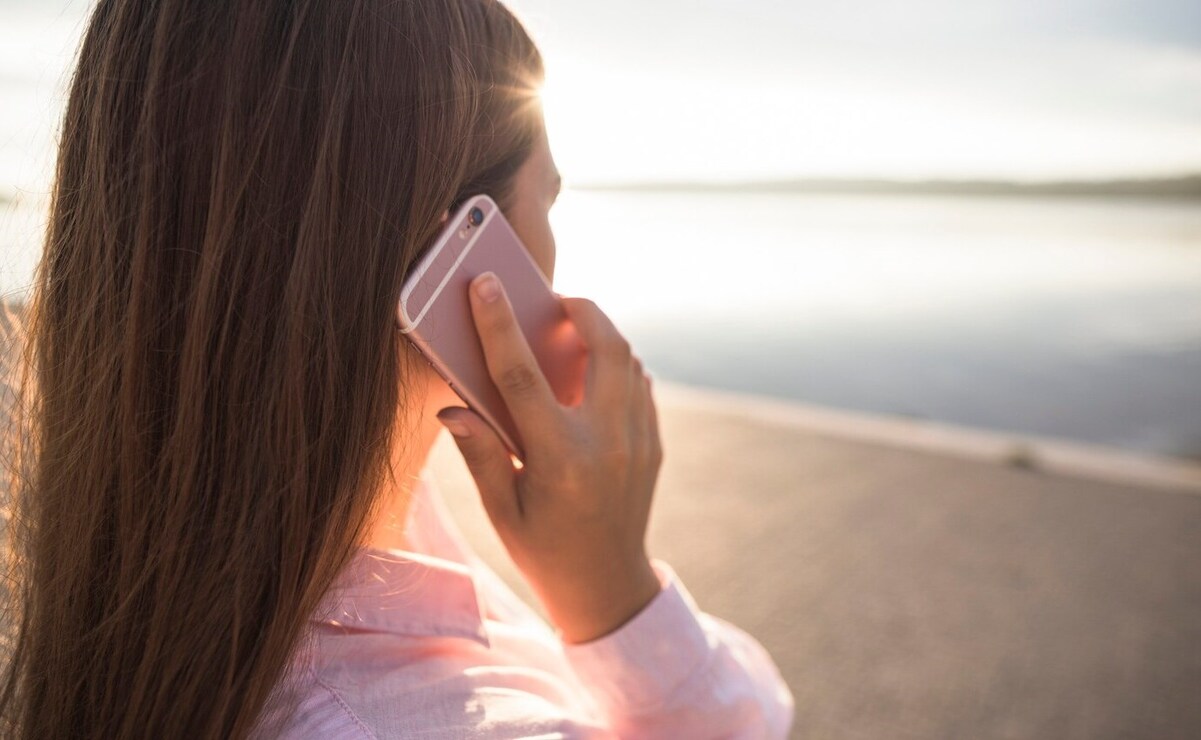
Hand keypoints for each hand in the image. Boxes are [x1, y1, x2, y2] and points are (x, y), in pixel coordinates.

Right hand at [435, 271, 663, 643]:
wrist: (607, 587)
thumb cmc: (543, 550)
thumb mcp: (501, 510)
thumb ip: (479, 454)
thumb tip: (453, 407)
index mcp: (559, 459)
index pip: (522, 375)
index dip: (498, 324)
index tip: (484, 284)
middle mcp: (606, 443)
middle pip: (603, 348)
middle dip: (580, 310)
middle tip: (554, 302)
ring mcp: (637, 442)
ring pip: (630, 360)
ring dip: (601, 336)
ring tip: (569, 332)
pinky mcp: (653, 445)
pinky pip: (640, 385)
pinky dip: (618, 366)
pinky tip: (590, 373)